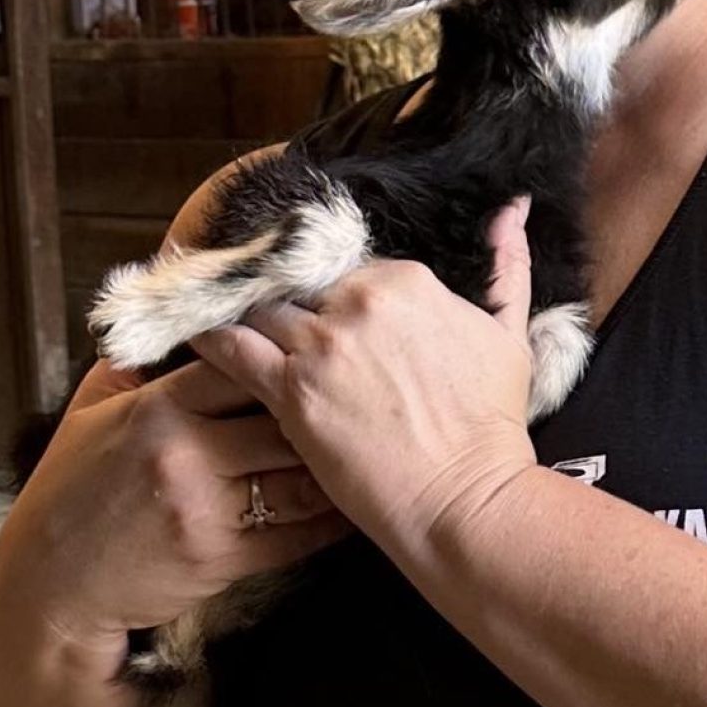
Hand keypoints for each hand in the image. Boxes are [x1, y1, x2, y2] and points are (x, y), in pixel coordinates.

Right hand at [0, 357, 351, 650]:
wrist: (51, 582)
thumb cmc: (73, 488)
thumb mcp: (91, 409)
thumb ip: (138, 363)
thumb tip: (178, 312)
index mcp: (156, 407)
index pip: (239, 362)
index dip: (282, 355)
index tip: (315, 349)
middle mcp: (183, 453)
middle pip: (283, 418)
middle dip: (322, 409)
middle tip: (360, 397)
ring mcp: (204, 508)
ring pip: (298, 477)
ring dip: (336, 465)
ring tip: (368, 447)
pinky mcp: (221, 559)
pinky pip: (296, 535)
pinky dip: (330, 520)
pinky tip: (352, 502)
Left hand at [189, 199, 537, 552]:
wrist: (466, 498)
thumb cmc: (490, 425)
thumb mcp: (508, 335)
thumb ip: (507, 265)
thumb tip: (512, 208)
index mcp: (404, 280)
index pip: (346, 269)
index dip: (331, 294)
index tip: (321, 313)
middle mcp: (358, 301)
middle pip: (300, 286)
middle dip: (288, 302)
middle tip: (269, 320)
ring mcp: (321, 346)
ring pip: (263, 310)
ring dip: (246, 317)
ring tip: (220, 321)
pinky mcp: (291, 392)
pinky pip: (233, 349)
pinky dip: (211, 339)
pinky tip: (193, 335)